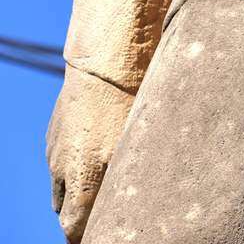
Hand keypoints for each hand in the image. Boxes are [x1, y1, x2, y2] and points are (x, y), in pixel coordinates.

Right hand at [47, 65, 134, 242]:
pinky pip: (58, 159)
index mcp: (82, 178)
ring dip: (74, 191)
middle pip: (64, 209)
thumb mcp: (138, 141)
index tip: (94, 237)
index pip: (72, 226)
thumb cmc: (130, 105)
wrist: (102, 67)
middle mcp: (62, 168)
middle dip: (77, 217)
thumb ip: (132, 174)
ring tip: (96, 187)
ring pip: (59, 183)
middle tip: (96, 218)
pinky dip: (72, 165)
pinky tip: (92, 153)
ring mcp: (55, 150)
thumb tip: (136, 193)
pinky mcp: (54, 133)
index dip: (82, 236)